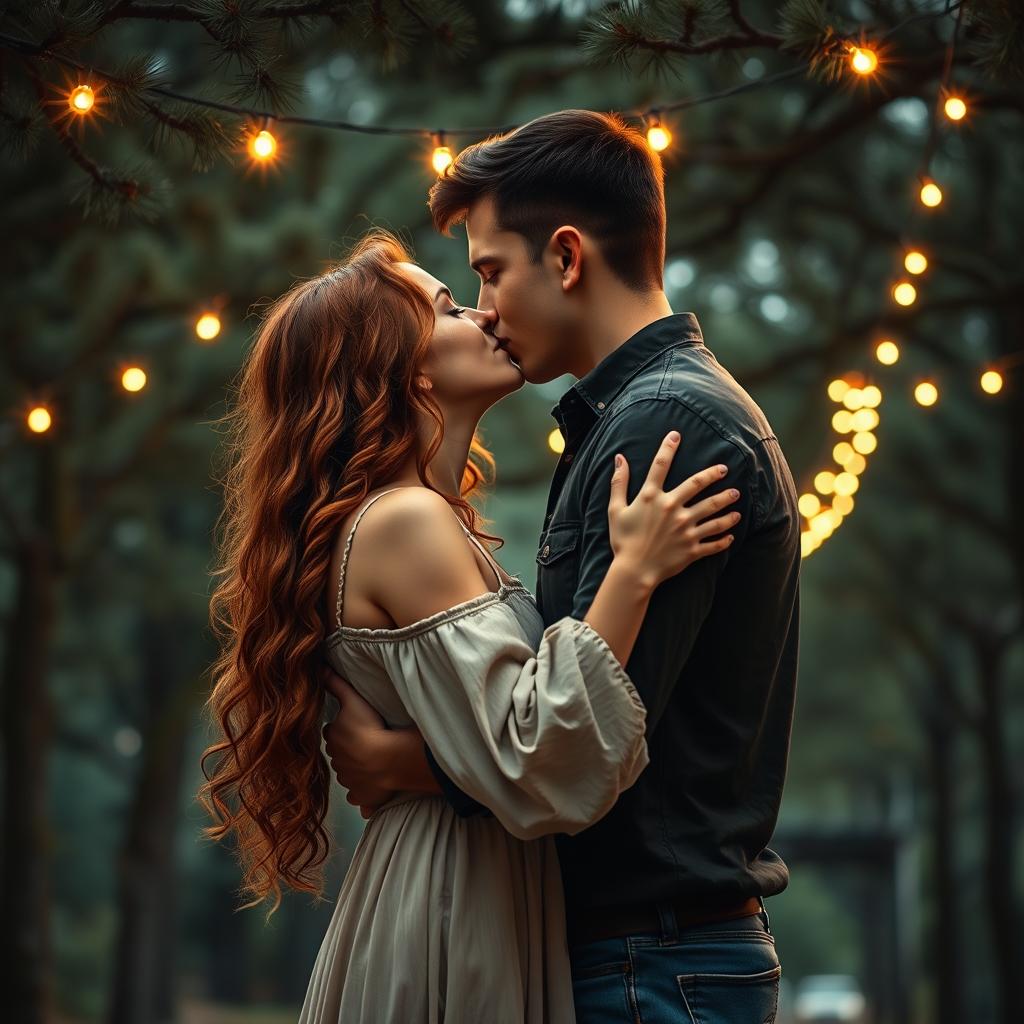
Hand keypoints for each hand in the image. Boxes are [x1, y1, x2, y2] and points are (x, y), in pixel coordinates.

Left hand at [320, 666, 395, 817]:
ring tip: (372, 762)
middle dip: (347, 750)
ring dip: (356, 769)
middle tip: (364, 743)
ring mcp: (347, 780)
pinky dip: (363, 792)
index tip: (352, 728)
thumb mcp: (353, 700)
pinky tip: (372, 786)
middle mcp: (336, 760)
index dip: (341, 730)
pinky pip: (359, 795)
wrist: (385, 760)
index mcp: (333, 738)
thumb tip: (319, 668)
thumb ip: (336, 684)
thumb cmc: (369, 728)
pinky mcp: (359, 796)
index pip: (332, 732)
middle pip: (339, 753)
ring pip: (348, 773)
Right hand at [607, 431, 739, 588]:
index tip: (676, 435)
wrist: (634, 572)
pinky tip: (732, 533)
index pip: (660, 465)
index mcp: (652, 497)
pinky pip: (714, 542)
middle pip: (697, 484)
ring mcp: (685, 528)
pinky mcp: (693, 548)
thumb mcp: (615, 510)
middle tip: (724, 469)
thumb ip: (619, 483)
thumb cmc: (623, 540)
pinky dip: (725, 538)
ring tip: (735, 496)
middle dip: (713, 474)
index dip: (668, 447)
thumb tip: (619, 458)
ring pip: (713, 511)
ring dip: (727, 502)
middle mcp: (672, 508)